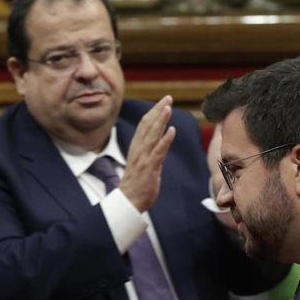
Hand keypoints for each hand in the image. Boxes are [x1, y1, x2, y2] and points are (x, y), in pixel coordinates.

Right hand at [119, 96, 175, 212]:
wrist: (128, 202)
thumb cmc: (136, 185)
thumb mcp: (143, 164)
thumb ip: (150, 152)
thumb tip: (160, 143)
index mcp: (137, 148)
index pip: (144, 125)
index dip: (154, 112)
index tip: (163, 102)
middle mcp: (139, 150)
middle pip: (148, 125)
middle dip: (158, 110)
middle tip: (168, 98)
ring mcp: (144, 158)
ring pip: (152, 135)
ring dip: (161, 120)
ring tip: (168, 108)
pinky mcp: (150, 168)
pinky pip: (158, 152)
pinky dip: (165, 140)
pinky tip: (171, 131)